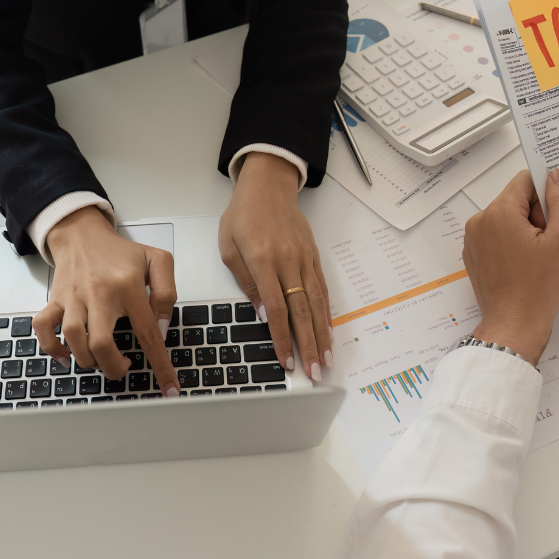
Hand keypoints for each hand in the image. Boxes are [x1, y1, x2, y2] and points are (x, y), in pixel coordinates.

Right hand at [32, 207, 179, 396]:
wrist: (82, 234)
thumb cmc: (121, 253)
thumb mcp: (157, 260)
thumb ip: (167, 292)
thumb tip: (161, 327)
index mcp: (128, 286)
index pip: (148, 333)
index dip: (160, 365)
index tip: (169, 389)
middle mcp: (99, 294)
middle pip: (101, 344)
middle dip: (113, 368)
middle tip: (123, 367)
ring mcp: (74, 298)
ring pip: (73, 339)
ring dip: (88, 361)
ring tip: (100, 360)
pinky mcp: (55, 301)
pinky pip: (43, 328)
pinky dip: (52, 348)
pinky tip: (67, 357)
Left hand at [219, 152, 331, 381]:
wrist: (268, 185)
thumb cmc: (243, 215)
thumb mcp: (229, 247)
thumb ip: (247, 282)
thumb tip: (262, 315)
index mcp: (263, 260)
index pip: (275, 308)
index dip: (281, 337)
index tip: (285, 360)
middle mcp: (288, 262)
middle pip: (301, 311)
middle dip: (307, 345)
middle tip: (313, 372)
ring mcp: (305, 260)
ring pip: (317, 303)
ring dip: (322, 335)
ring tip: (326, 360)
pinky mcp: (314, 257)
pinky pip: (322, 290)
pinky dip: (327, 313)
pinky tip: (328, 331)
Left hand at [462, 169, 558, 364]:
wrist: (515, 326)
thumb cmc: (540, 287)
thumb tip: (555, 175)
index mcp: (499, 212)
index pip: (526, 181)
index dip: (547, 196)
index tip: (557, 218)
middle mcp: (480, 222)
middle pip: (516, 200)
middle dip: (538, 217)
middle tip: (549, 245)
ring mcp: (473, 240)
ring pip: (508, 220)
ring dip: (527, 232)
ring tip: (538, 259)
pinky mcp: (474, 256)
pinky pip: (498, 238)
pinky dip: (514, 246)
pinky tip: (526, 267)